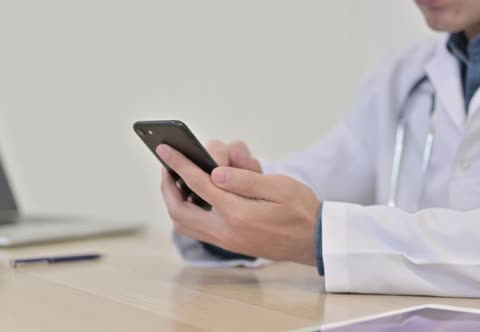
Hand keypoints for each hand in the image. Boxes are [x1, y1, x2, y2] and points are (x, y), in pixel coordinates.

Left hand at [157, 144, 319, 265]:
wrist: (314, 241)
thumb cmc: (301, 210)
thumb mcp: (279, 187)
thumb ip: (245, 180)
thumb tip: (214, 173)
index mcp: (238, 213)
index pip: (198, 184)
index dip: (179, 164)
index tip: (165, 149)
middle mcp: (226, 230)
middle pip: (180, 210)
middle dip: (167, 186)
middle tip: (166, 167)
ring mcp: (226, 240)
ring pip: (184, 224)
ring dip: (175, 201)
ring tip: (176, 180)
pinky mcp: (229, 244)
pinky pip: (196, 230)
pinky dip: (188, 212)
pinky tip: (193, 196)